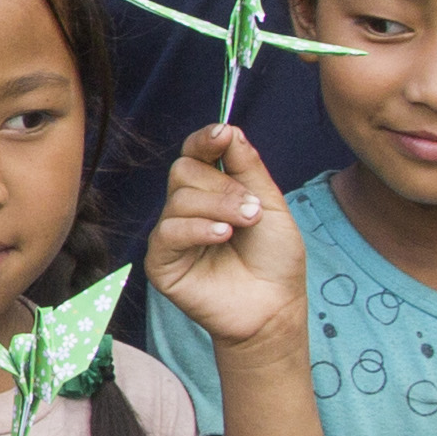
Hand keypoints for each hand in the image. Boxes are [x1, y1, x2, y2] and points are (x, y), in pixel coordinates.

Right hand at [148, 123, 308, 359]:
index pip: (195, 153)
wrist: (274, 307)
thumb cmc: (275, 260)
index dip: (205, 140)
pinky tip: (222, 236)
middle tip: (252, 209)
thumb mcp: (271, 204)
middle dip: (222, 185)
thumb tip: (229, 128)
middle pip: (184, 171)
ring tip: (244, 225)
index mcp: (211, 191)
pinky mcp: (161, 263)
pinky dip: (198, 228)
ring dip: (219, 207)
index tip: (222, 135)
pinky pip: (169, 231)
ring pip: (179, 199)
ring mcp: (172, 235)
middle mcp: (187, 209)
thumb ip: (248, 167)